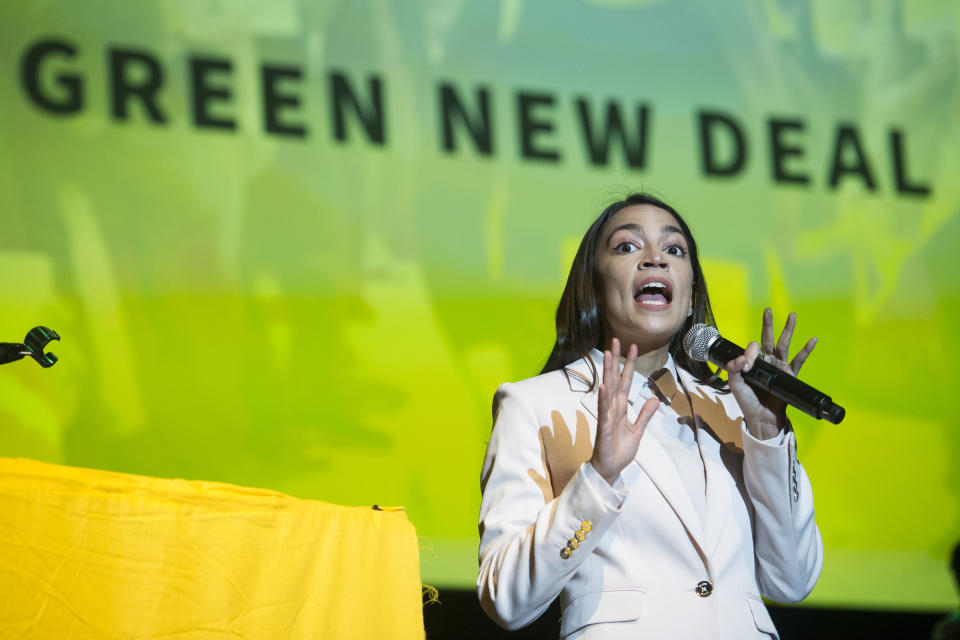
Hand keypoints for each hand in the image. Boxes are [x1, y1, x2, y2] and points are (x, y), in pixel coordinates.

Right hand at [590, 338, 659, 485]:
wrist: (610, 468)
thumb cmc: (620, 450)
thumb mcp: (638, 431)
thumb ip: (644, 414)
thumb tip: (654, 399)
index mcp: (621, 407)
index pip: (625, 381)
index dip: (629, 364)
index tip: (632, 347)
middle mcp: (613, 407)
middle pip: (615, 379)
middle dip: (616, 360)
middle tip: (615, 340)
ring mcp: (607, 416)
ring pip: (608, 389)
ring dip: (608, 372)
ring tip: (608, 355)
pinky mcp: (605, 427)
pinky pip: (604, 411)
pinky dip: (603, 398)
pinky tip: (604, 386)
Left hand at [726, 308, 816, 439]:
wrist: (761, 418)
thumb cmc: (747, 402)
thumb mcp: (735, 385)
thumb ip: (734, 370)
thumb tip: (740, 359)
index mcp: (751, 362)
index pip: (752, 348)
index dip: (750, 352)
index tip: (746, 365)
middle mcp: (766, 362)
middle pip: (767, 339)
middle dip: (768, 324)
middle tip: (768, 310)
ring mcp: (778, 367)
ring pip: (784, 344)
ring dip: (788, 330)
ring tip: (792, 315)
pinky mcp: (789, 375)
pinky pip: (799, 361)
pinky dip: (806, 350)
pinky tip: (812, 340)